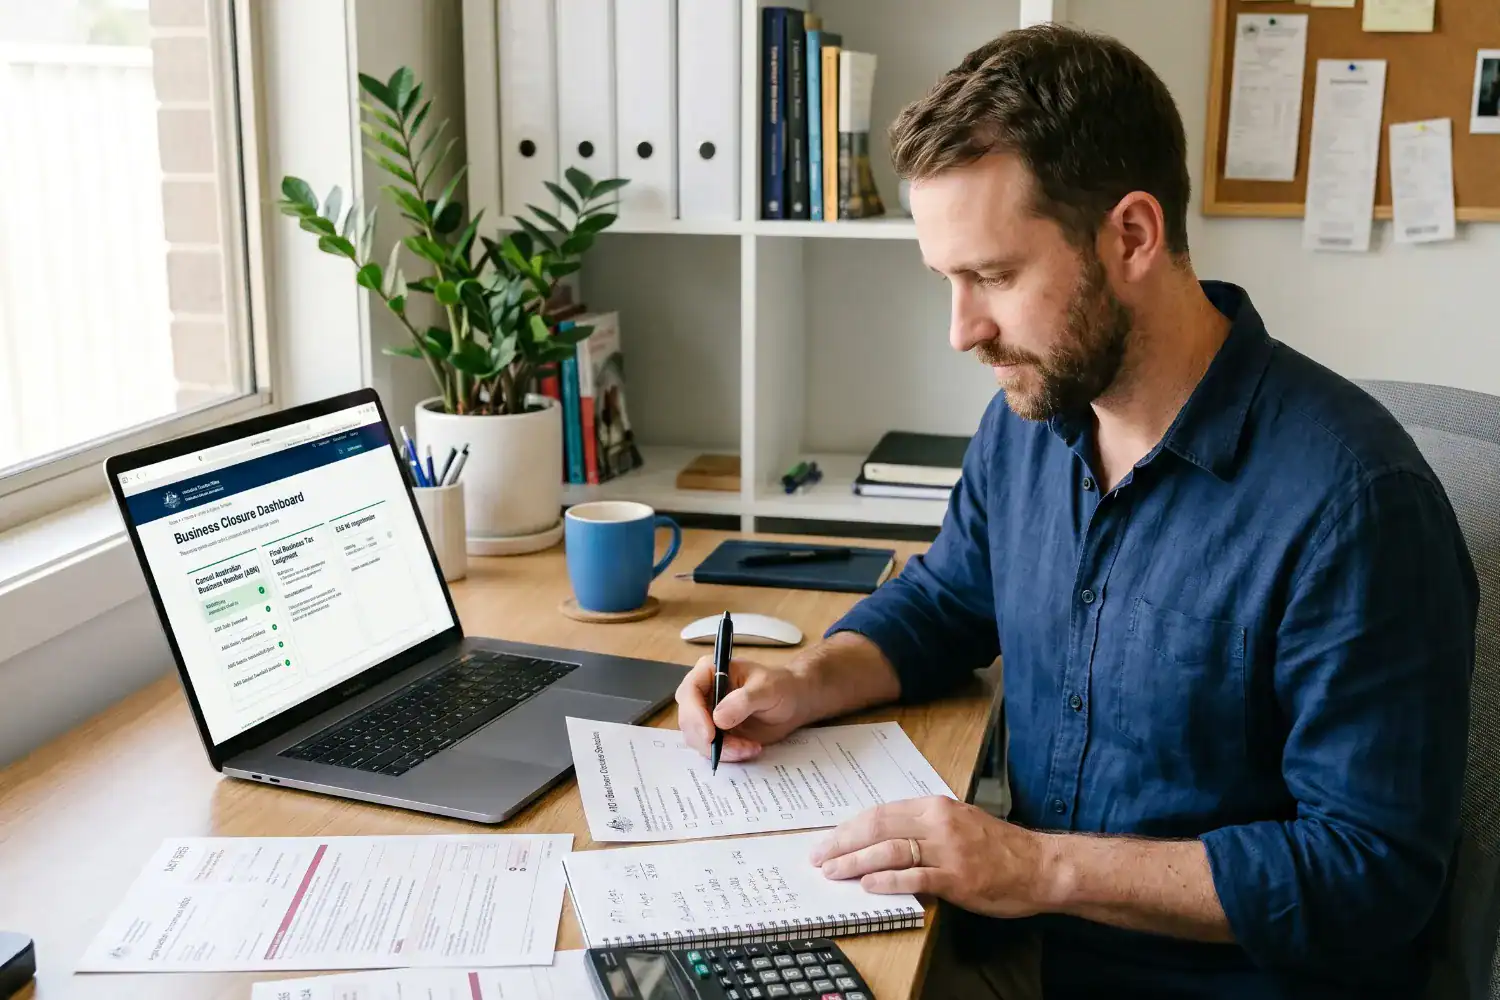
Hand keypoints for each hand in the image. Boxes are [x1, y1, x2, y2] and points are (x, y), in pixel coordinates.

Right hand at [674, 654, 811, 762]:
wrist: (792, 704)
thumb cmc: (781, 687)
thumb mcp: (767, 688)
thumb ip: (743, 700)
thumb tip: (718, 718)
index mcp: (709, 671)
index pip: (689, 692)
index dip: (694, 715)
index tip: (710, 735)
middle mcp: (702, 692)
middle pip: (688, 720)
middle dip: (708, 739)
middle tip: (737, 748)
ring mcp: (706, 715)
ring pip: (697, 739)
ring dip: (722, 749)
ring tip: (750, 747)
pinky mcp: (714, 733)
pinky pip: (710, 749)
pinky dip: (727, 754)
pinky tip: (749, 749)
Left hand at [809, 796, 1055, 918]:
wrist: (1040, 865)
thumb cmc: (998, 847)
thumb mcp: (957, 823)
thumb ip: (922, 826)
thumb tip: (881, 838)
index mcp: (935, 806)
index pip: (880, 812)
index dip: (849, 828)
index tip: (828, 840)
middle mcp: (939, 823)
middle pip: (878, 827)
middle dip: (843, 843)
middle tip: (819, 857)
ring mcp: (948, 850)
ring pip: (890, 850)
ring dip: (856, 862)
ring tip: (834, 872)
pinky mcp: (958, 877)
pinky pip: (916, 876)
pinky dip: (888, 881)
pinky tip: (868, 885)